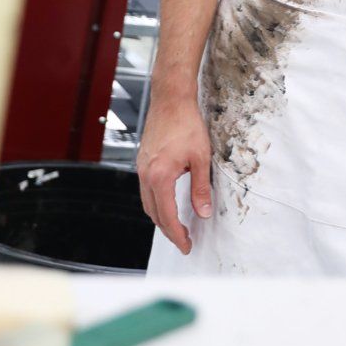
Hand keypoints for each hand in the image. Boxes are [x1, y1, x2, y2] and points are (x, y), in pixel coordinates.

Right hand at [137, 91, 211, 254]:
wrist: (171, 99)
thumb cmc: (186, 123)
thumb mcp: (200, 158)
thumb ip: (201, 188)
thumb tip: (204, 212)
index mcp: (160, 177)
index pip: (167, 217)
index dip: (177, 235)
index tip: (187, 245)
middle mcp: (146, 175)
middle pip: (154, 214)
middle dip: (168, 230)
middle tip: (184, 240)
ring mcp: (141, 168)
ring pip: (147, 203)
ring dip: (161, 217)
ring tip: (177, 225)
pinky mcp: (142, 161)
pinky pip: (146, 190)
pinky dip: (156, 202)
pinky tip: (167, 202)